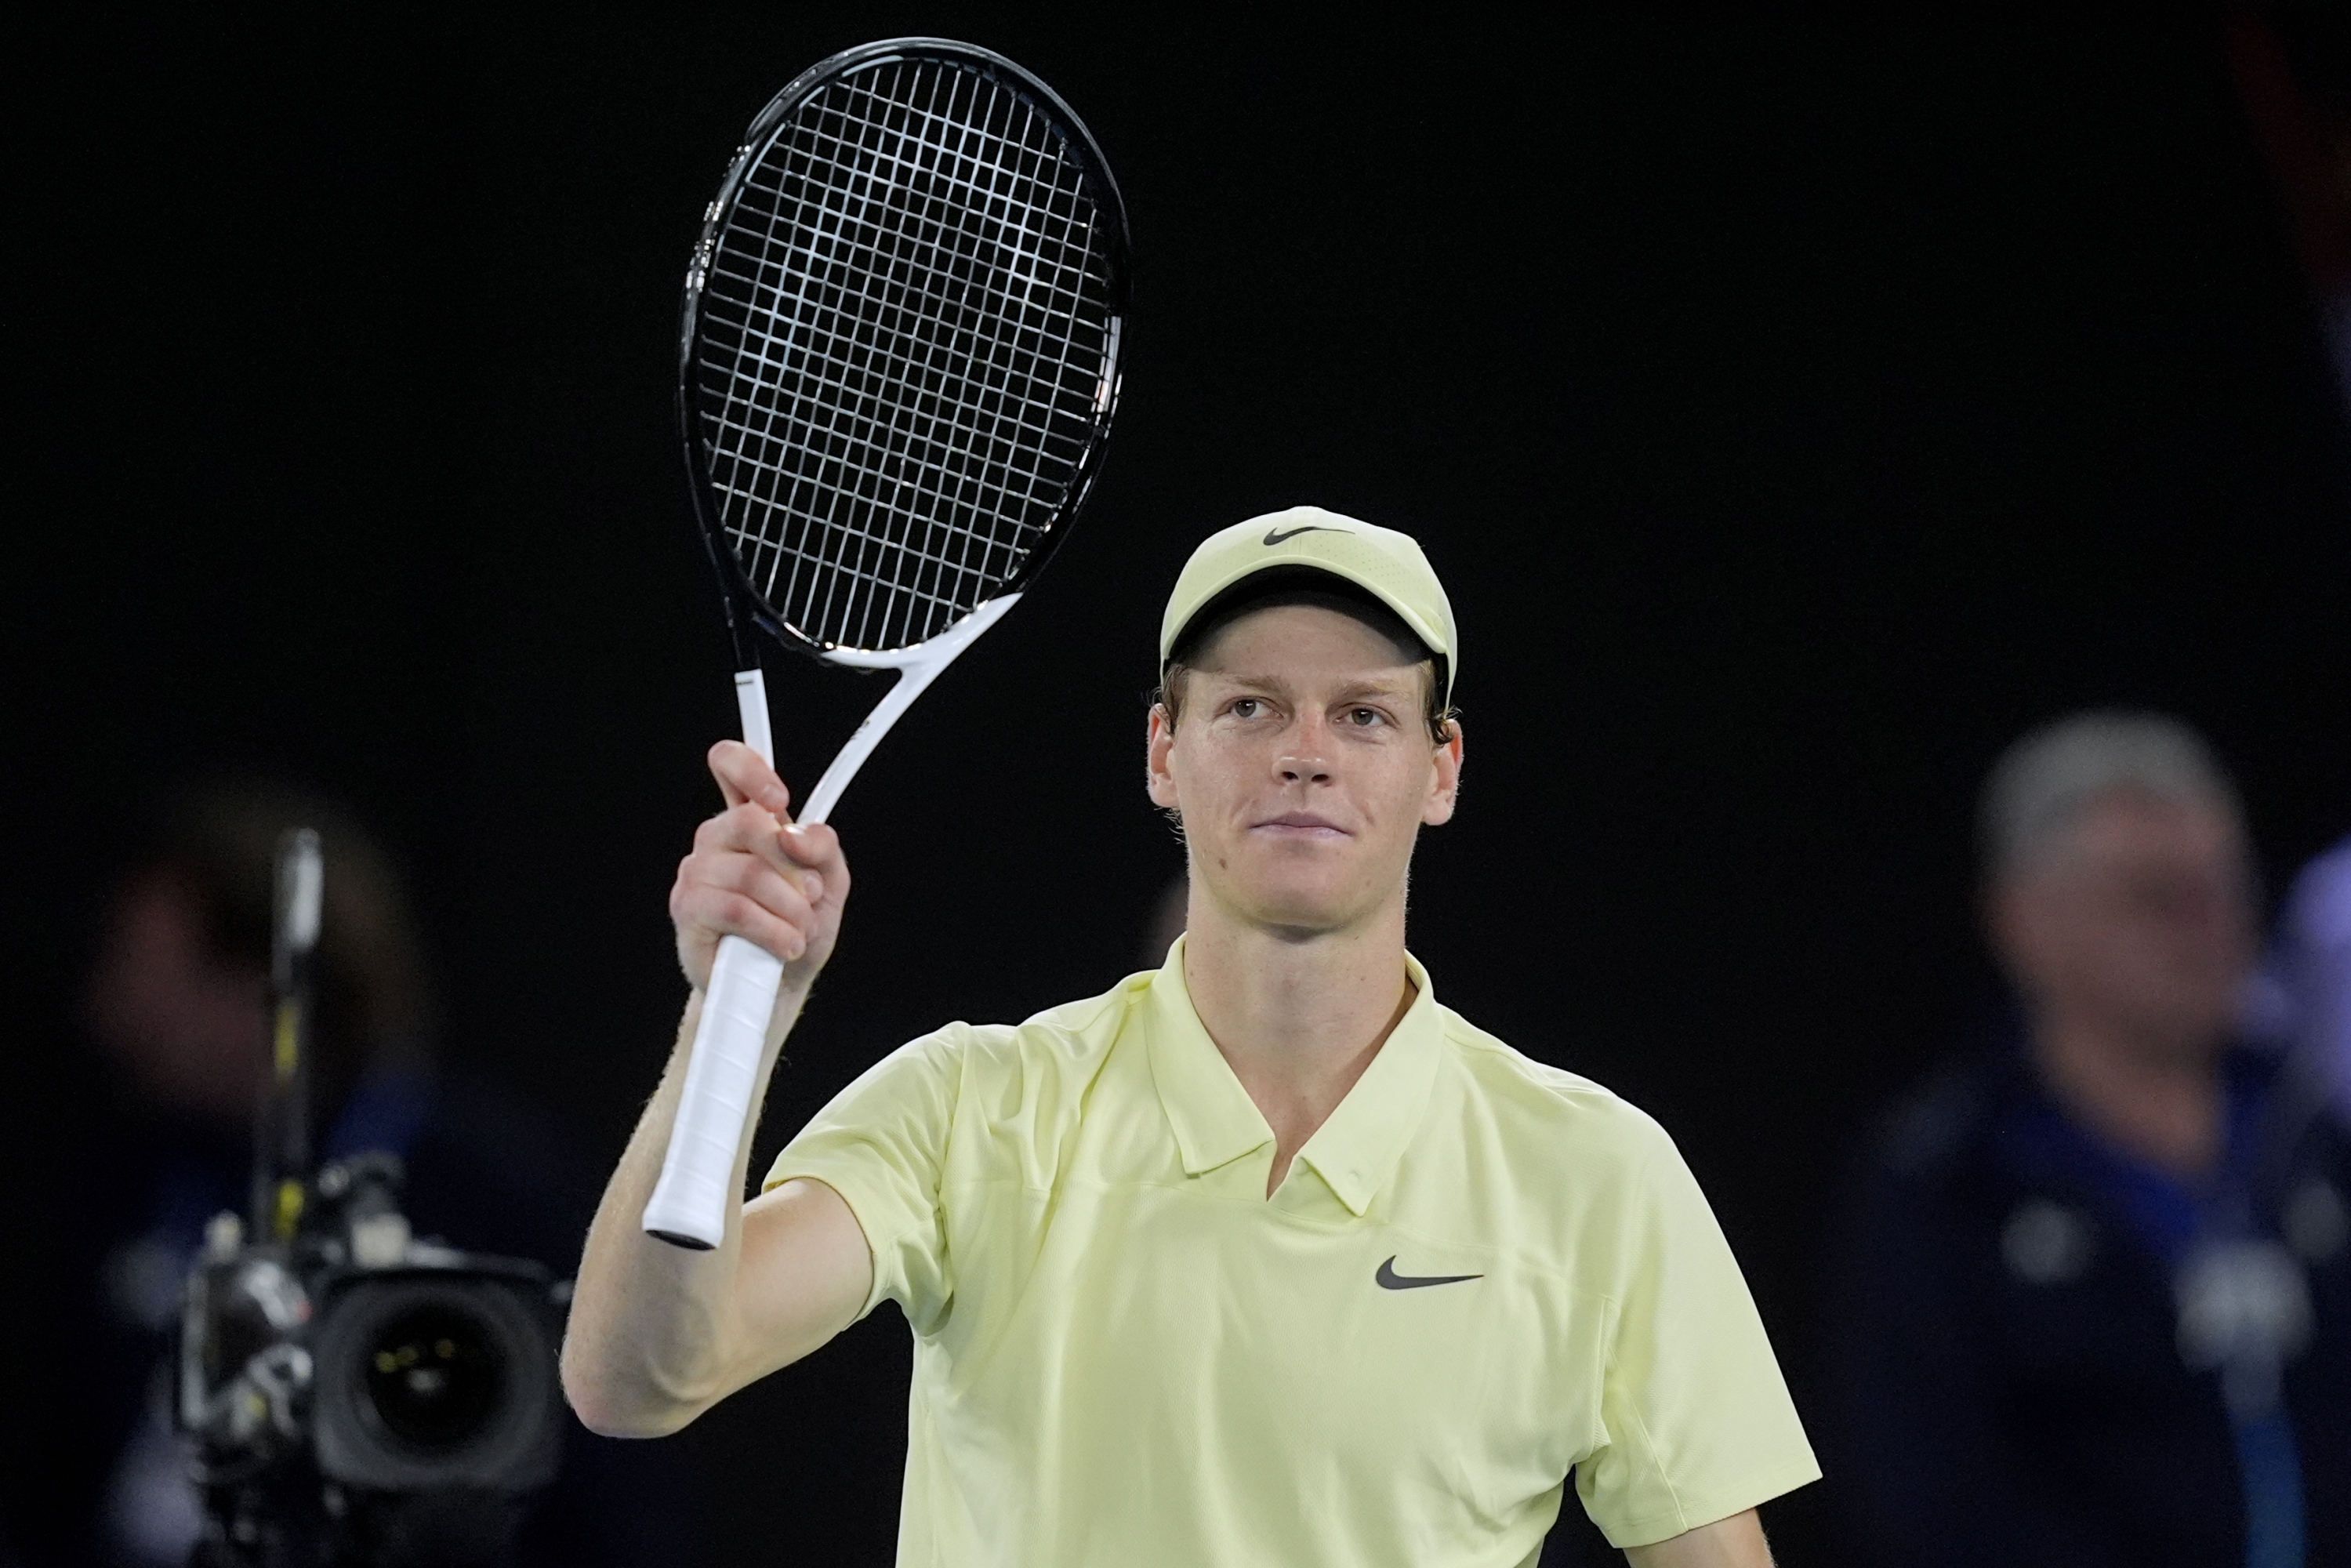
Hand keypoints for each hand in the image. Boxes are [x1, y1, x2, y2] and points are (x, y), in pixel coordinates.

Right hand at [669, 741, 849, 995]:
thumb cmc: (797, 929)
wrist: (777, 989)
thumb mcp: (829, 883)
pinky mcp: (686, 911)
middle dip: (795, 867)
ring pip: (751, 874)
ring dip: (791, 911)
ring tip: (798, 933)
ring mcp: (696, 873)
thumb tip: (796, 835)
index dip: (751, 769)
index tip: (780, 799)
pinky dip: (773, 932)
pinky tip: (784, 946)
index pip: (730, 766)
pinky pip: (736, 910)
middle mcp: (716, 839)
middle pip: (753, 821)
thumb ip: (823, 848)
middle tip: (809, 897)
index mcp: (748, 822)